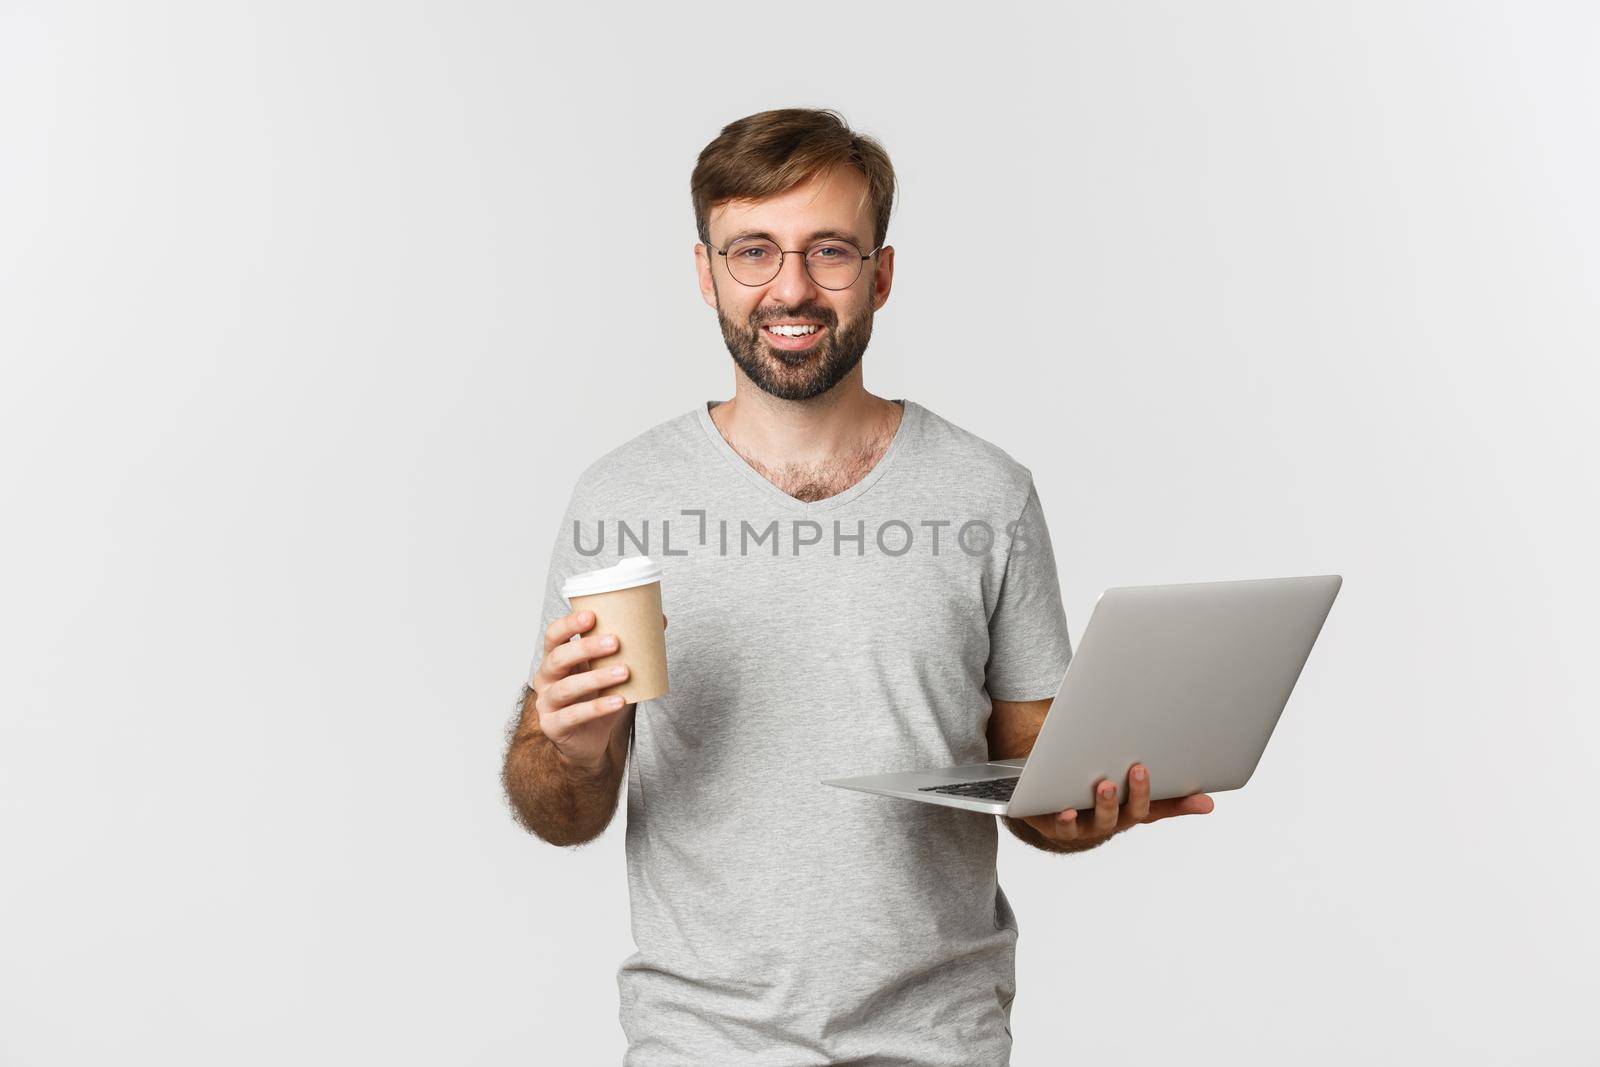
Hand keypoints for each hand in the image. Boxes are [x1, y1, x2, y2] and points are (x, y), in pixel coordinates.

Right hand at [529, 609, 666, 772]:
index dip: (568, 624)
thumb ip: (627, 648)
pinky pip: (574, 715)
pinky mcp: (552, 726)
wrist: (588, 740)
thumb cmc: (597, 697)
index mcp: (555, 658)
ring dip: (597, 678)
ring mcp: (546, 703)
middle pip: (558, 658)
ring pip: (567, 687)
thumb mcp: (609, 670)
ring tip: (624, 672)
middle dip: (586, 648)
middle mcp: (545, 678)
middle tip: (615, 642)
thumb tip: (660, 620)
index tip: (591, 616)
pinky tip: (618, 701)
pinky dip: (597, 707)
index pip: (554, 635)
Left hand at [1020, 763, 1213, 847]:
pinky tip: (1068, 811)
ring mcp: (1087, 826)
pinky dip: (1067, 821)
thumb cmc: (1086, 786)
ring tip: (1106, 786)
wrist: (1042, 803)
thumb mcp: (1113, 774)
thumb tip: (1176, 758)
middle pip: (1133, 813)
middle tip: (1139, 769)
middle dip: (1139, 792)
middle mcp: (1113, 820)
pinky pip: (1063, 829)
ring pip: (1101, 822)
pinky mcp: (1057, 826)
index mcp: (1130, 807)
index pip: (1164, 807)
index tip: (1205, 801)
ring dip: (1106, 805)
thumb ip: (1137, 764)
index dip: (1184, 805)